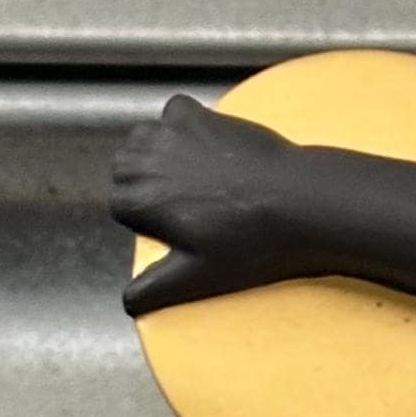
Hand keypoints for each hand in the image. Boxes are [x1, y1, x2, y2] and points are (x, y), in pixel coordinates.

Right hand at [111, 95, 321, 317]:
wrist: (296, 201)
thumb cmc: (250, 245)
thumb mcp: (199, 276)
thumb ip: (156, 287)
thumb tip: (127, 303)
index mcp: (141, 199)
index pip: (119, 203)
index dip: (143, 218)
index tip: (172, 227)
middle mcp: (146, 158)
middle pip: (124, 168)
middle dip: (145, 184)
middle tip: (186, 206)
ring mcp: (170, 131)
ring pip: (143, 139)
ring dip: (158, 154)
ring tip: (196, 179)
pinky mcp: (198, 114)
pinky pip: (175, 113)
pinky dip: (183, 126)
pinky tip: (210, 150)